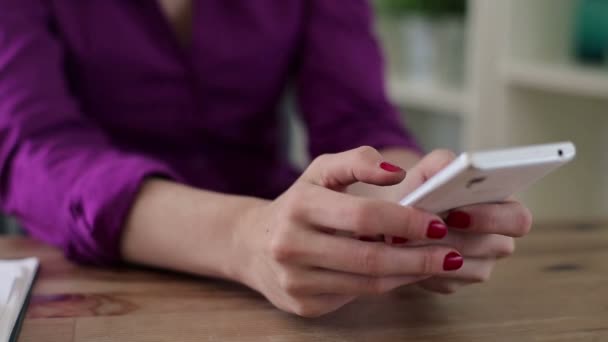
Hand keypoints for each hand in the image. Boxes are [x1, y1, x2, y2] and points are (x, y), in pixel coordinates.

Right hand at [233, 147, 463, 316]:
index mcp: (300, 206)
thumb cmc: (298, 204)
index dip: (405, 221)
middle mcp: (292, 246)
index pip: (363, 216)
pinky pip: (356, 296)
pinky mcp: (303, 304)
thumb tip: (396, 171)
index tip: (438, 223)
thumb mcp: (320, 172)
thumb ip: (358, 161)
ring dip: (409, 274)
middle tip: (452, 253)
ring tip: (437, 263)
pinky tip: (404, 273)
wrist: (252, 244)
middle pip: (369, 257)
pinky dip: (387, 285)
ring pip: (367, 283)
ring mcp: (296, 280)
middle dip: (418, 257)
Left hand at [391, 150, 532, 293]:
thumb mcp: (427, 170)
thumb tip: (451, 171)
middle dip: (463, 239)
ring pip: (472, 268)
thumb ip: (441, 164)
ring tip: (409, 240)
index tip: (457, 213)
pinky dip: (427, 268)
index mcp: (501, 205)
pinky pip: (449, 282)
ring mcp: (482, 262)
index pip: (519, 218)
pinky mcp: (458, 280)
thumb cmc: (420, 186)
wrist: (397, 211)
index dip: (491, 218)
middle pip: (500, 247)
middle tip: (431, 231)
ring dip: (440, 253)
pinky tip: (410, 254)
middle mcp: (498, 237)